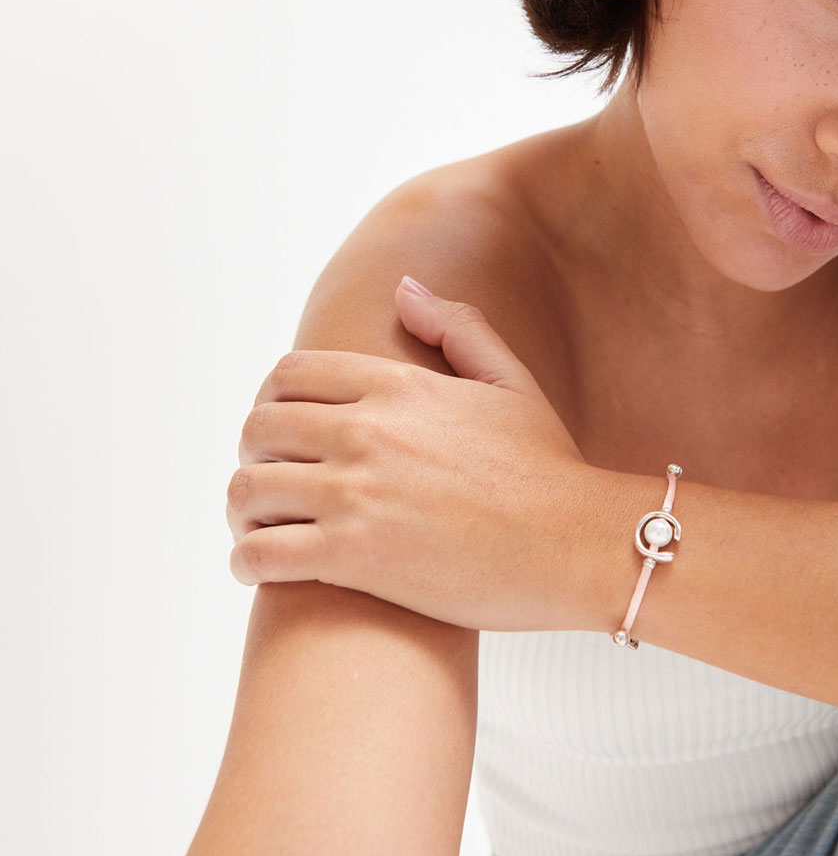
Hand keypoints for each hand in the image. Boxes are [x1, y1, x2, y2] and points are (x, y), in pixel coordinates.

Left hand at [226, 278, 596, 631]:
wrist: (575, 545)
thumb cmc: (548, 468)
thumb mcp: (510, 382)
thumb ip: (456, 328)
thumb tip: (405, 288)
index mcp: (398, 385)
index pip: (290, 375)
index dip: (272, 401)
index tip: (282, 429)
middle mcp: (367, 430)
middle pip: (258, 427)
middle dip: (254, 452)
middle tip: (269, 479)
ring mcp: (356, 493)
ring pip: (248, 488)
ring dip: (243, 508)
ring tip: (259, 526)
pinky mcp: (354, 557)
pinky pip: (261, 553)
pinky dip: (246, 560)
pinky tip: (259, 567)